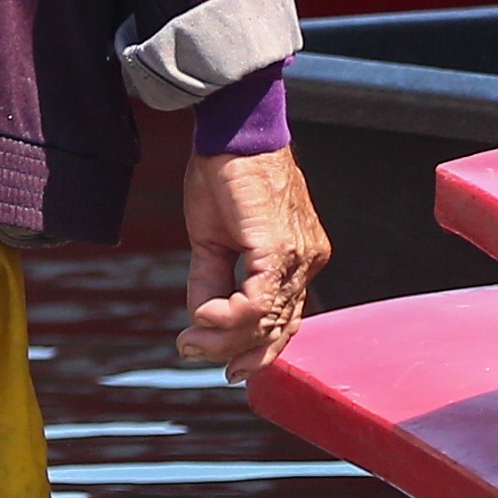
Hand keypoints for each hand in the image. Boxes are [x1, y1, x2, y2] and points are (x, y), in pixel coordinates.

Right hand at [175, 149, 328, 382]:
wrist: (233, 131)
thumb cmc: (225, 174)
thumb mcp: (213, 238)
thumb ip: (212, 281)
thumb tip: (200, 321)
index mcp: (299, 260)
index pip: (284, 320)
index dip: (255, 350)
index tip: (223, 366)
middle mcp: (308, 262)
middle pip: (278, 328)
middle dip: (235, 353)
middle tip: (194, 353)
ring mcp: (299, 256)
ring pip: (267, 320)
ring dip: (223, 338)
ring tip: (190, 341)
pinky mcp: (279, 247)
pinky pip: (259, 300)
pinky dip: (228, 315)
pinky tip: (203, 317)